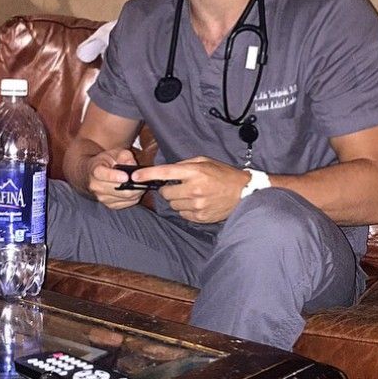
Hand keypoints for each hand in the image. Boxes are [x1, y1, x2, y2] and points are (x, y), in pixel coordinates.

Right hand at [87, 149, 144, 208]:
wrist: (99, 171)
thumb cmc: (108, 161)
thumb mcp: (116, 152)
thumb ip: (125, 156)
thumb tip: (132, 164)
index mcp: (95, 170)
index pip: (102, 174)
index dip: (114, 176)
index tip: (126, 176)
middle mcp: (95, 185)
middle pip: (115, 189)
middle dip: (130, 185)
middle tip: (141, 179)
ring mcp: (101, 197)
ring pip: (123, 197)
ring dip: (134, 191)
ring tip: (140, 183)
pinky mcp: (109, 205)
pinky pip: (125, 203)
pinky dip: (134, 198)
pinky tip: (136, 190)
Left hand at [132, 156, 248, 222]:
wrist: (242, 193)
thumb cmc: (222, 174)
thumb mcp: (204, 161)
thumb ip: (184, 165)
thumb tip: (166, 172)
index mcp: (194, 172)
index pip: (165, 173)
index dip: (147, 174)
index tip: (135, 176)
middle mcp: (194, 189)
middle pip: (166, 193)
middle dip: (168, 190)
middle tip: (179, 186)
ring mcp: (197, 205)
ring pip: (173, 205)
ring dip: (178, 200)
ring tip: (192, 194)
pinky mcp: (200, 217)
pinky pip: (182, 214)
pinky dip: (186, 209)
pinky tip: (197, 203)